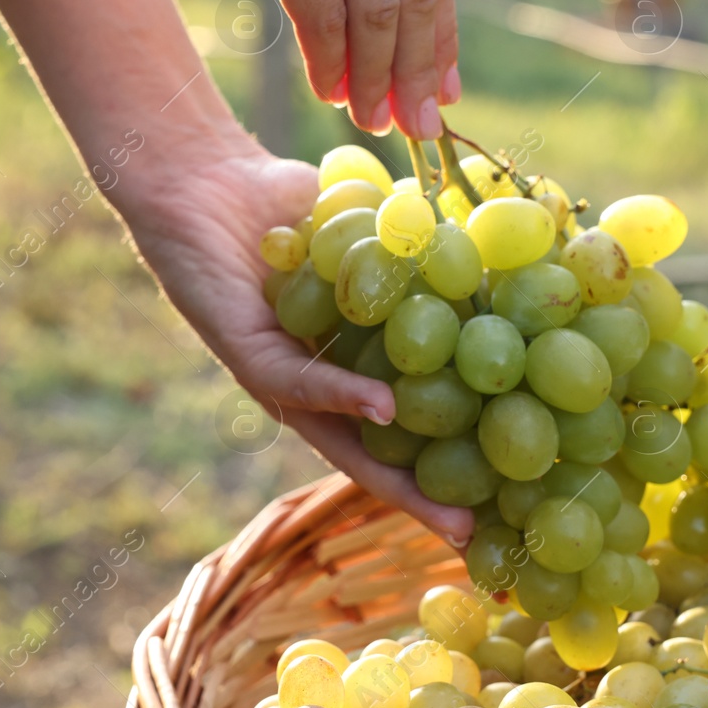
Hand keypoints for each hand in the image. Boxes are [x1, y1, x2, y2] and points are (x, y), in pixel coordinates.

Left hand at [121, 137, 473, 546]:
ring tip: (444, 505)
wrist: (204, 174)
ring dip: (391, 475)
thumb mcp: (370, 235)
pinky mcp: (245, 357)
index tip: (504, 493)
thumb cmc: (288, 204)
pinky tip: (384, 409)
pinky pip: (299, 384)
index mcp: (346, 364)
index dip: (448, 459)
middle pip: (375, 455)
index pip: (404, 424)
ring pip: (338, 442)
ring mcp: (278, 379)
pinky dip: (343, 396)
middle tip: (477, 534)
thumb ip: (420, 257)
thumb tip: (501, 261)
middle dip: (426, 496)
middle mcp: (313, 386)